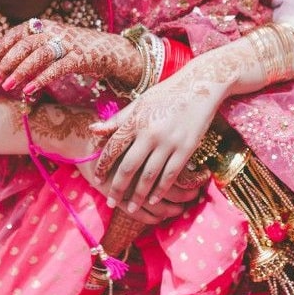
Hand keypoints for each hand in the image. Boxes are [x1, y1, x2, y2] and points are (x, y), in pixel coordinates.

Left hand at [0, 20, 140, 93]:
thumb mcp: (49, 42)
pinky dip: (41, 78)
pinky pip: (57, 68)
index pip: (15, 34)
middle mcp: (53, 31)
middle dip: (5, 63)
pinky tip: (29, 89)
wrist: (107, 49)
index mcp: (43, 26)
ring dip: (20, 71)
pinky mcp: (79, 57)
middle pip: (24, 45)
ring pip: (38, 56)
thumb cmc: (73, 48)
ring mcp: (67, 44)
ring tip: (7, 86)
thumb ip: (28, 46)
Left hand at [90, 49, 237, 210]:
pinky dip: (160, 190)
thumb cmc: (165, 94)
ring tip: (130, 208)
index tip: (96, 179)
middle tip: (109, 202)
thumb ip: (117, 120)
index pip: (113, 148)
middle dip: (117, 187)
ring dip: (138, 195)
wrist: (200, 86)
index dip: (103, 166)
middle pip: (128, 167)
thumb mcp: (139, 103)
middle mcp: (150, 133)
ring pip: (149, 176)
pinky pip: (170, 175)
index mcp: (136, 120)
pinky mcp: (186, 148)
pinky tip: (152, 200)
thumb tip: (93, 130)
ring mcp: (169, 142)